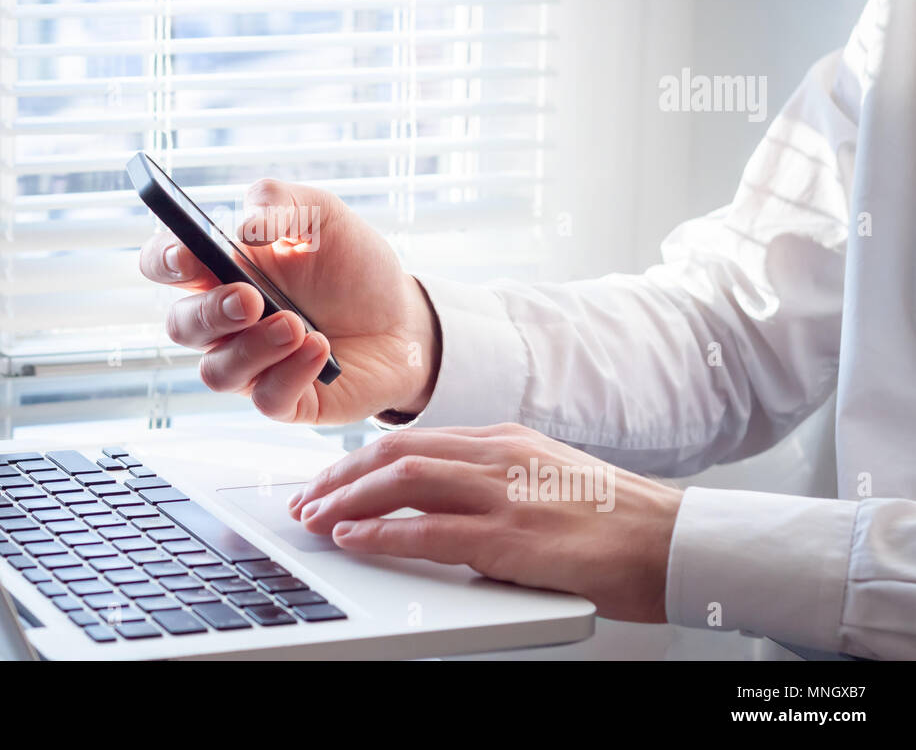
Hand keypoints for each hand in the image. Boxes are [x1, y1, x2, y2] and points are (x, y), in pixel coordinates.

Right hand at [138, 178, 439, 424]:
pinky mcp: (285, 399)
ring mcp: (251, 364)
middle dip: (209, 313)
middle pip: (181, 326)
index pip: (164, 265)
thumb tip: (245, 224)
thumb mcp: (322, 215)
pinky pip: (267, 398)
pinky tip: (320, 348)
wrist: (402, 317)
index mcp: (220, 270)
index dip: (163, 260)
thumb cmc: (351, 265)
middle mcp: (225, 322)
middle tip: (250, 298)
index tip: (186, 255)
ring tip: (297, 324)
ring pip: (218, 371)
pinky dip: (291, 372)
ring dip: (254, 347)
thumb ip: (281, 202)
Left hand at [288, 424, 682, 621]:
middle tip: (305, 499)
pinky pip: (433, 531)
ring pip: (404, 481)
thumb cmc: (614, 520)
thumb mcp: (543, 482)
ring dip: (348, 500)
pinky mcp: (516, 537)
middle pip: (395, 453)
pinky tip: (354, 540)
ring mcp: (507, 492)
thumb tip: (440, 521)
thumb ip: (490, 489)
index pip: (412, 441)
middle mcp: (499, 456)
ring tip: (315, 518)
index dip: (359, 461)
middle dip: (340, 476)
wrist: (676, 541)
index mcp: (504, 441)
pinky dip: (383, 535)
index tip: (328, 480)